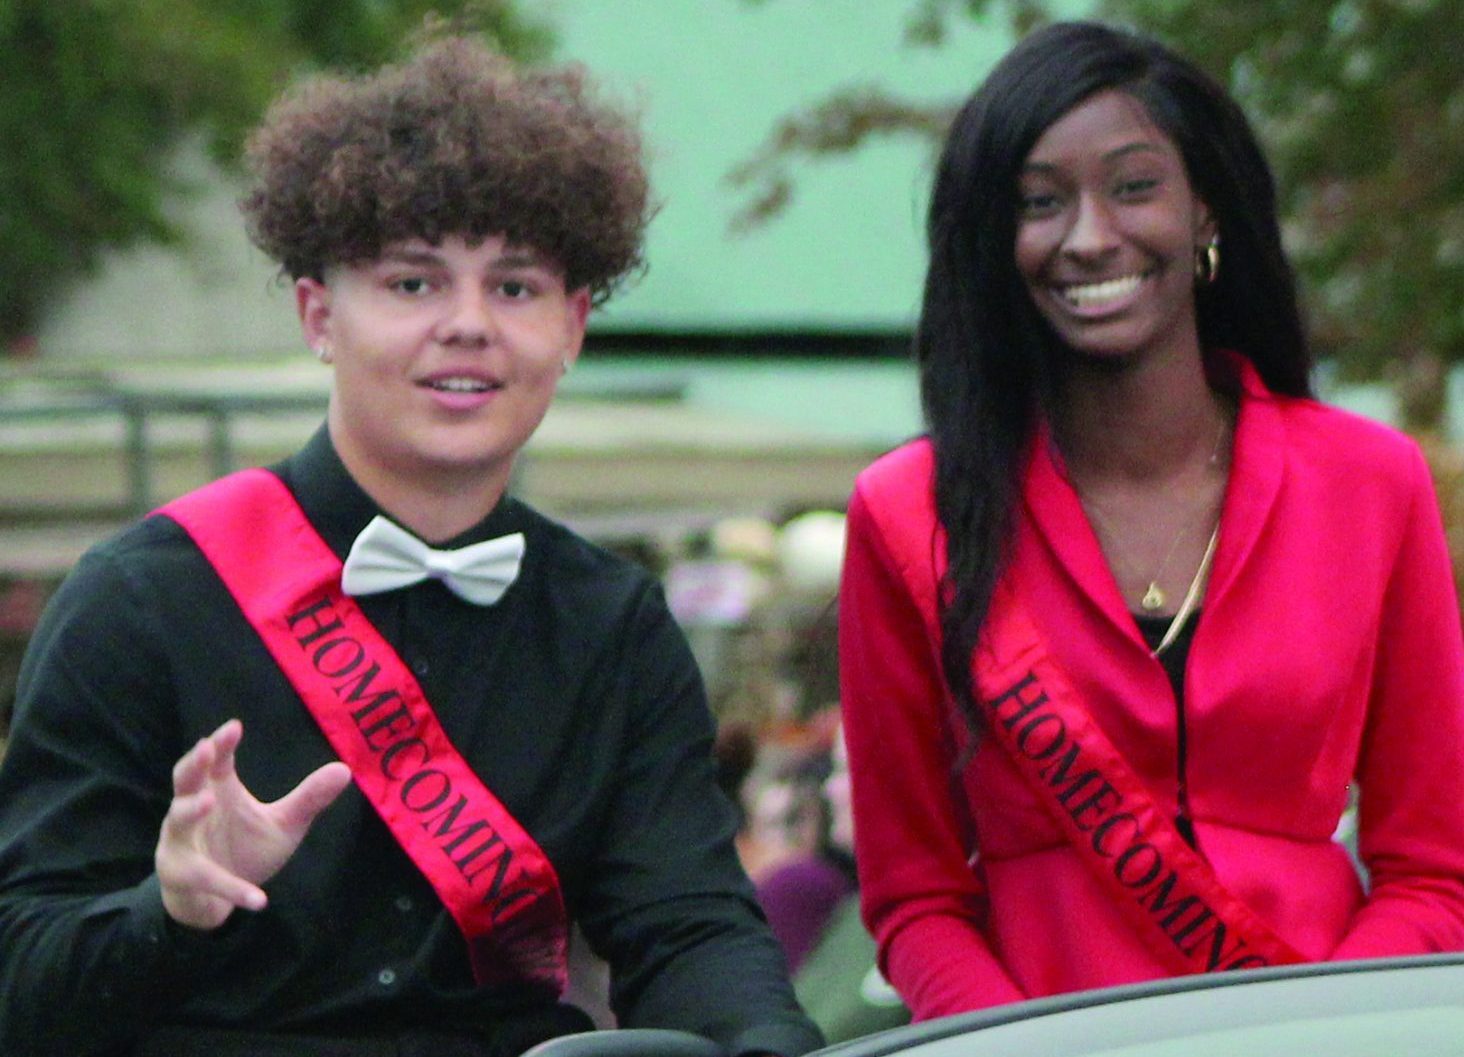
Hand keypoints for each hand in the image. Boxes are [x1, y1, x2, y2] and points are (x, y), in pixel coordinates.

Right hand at [155, 718, 352, 929]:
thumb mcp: (284, 824)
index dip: (222, 743)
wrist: (216, 901)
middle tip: (205, 747)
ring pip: (179, 820)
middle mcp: (194, 810)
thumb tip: (345, 769)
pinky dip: (233, 888)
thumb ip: (309, 798)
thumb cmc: (244, 851)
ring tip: (209, 801)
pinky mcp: (182, 874)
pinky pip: (207, 878)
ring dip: (191, 810)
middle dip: (194, 764)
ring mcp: (181, 841)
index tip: (235, 726)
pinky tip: (260, 900)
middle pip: (185, 780)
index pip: (217, 761)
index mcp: (219, 790)